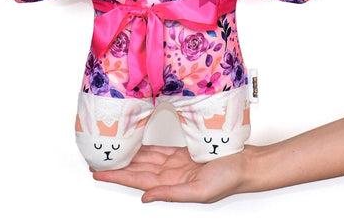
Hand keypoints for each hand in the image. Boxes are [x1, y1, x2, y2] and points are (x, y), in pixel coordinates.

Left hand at [92, 144, 252, 202]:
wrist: (246, 163)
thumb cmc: (229, 178)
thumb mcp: (200, 191)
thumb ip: (171, 194)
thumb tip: (145, 197)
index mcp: (172, 185)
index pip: (137, 180)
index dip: (117, 176)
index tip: (98, 172)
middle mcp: (171, 175)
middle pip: (137, 170)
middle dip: (117, 166)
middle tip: (97, 158)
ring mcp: (176, 164)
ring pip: (145, 159)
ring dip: (128, 156)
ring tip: (111, 151)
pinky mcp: (183, 154)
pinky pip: (159, 151)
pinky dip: (145, 148)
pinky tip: (135, 145)